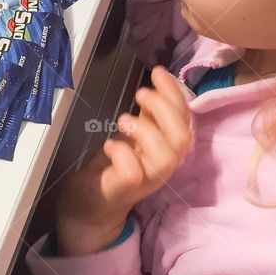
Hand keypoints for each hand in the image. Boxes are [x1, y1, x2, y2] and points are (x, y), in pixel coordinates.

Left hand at [55, 67, 192, 255]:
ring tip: (123, 118)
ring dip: (146, 130)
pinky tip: (110, 145)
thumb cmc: (115, 164)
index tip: (159, 72)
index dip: (175, 94)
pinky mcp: (125, 190)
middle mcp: (163, 166)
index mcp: (168, 148)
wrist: (91, 202)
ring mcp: (147, 180)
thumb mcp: (137, 134)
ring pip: (165, 157)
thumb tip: (159, 82)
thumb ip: (150, 114)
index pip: (184, 119)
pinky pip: (133, 172)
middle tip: (140, 93)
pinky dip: (122, 152)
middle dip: (164, 109)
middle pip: (182, 138)